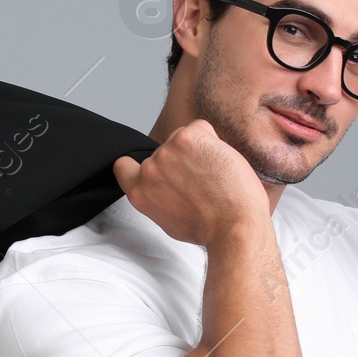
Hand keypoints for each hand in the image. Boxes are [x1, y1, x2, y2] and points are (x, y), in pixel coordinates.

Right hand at [112, 119, 268, 244]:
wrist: (233, 224)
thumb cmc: (210, 228)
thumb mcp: (170, 221)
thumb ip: (159, 198)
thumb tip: (168, 188)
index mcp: (140, 192)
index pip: (123, 166)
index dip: (138, 163)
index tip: (156, 169)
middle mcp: (149, 170)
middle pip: (163, 152)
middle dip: (181, 161)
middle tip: (202, 181)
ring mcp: (166, 151)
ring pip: (183, 138)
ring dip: (198, 150)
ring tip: (214, 176)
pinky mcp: (187, 137)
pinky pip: (201, 128)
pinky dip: (212, 141)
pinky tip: (220, 164)